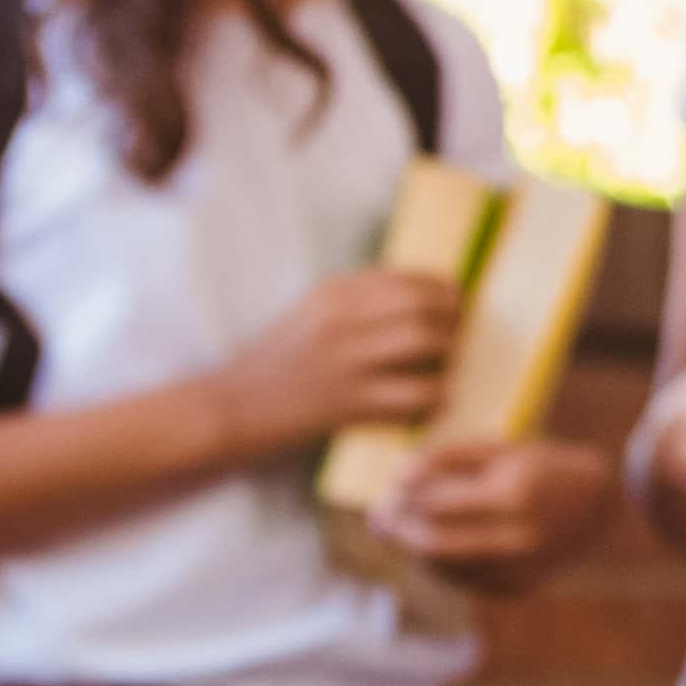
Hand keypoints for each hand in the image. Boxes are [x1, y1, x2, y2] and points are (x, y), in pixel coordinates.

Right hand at [218, 267, 456, 458]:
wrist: (228, 409)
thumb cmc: (272, 364)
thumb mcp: (309, 313)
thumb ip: (357, 302)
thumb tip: (421, 299)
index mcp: (333, 291)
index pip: (410, 277)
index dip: (444, 290)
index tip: (454, 304)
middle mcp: (342, 318)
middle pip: (427, 304)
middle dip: (455, 320)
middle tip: (457, 337)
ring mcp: (347, 359)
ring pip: (428, 340)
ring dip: (449, 355)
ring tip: (446, 367)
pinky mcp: (350, 402)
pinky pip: (417, 393)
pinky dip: (437, 397)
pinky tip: (434, 401)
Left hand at [370, 436, 615, 577]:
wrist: (601, 505)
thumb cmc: (542, 467)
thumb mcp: (499, 449)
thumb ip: (446, 458)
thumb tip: (395, 477)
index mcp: (511, 497)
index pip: (435, 507)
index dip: (402, 502)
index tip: (385, 494)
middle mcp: (517, 540)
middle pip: (433, 546)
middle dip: (398, 533)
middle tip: (380, 520)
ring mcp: (519, 570)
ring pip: (443, 570)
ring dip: (415, 551)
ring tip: (406, 531)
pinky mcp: (517, 588)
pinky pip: (463, 582)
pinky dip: (442, 566)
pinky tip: (439, 546)